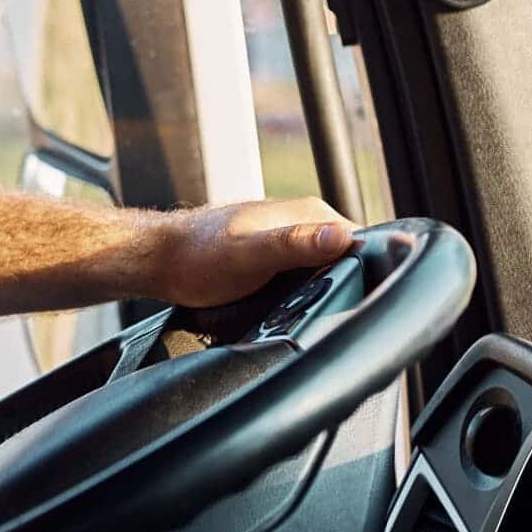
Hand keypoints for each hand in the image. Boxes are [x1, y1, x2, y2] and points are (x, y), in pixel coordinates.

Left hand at [145, 197, 355, 308]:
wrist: (160, 260)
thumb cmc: (197, 255)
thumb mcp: (250, 254)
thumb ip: (294, 244)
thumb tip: (342, 237)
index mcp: (308, 214)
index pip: (362, 240)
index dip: (371, 270)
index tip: (367, 298)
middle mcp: (304, 223)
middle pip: (349, 259)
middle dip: (351, 286)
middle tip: (341, 316)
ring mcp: (290, 241)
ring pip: (329, 272)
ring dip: (329, 294)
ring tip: (319, 317)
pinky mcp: (278, 260)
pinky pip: (308, 280)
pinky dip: (309, 297)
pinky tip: (300, 313)